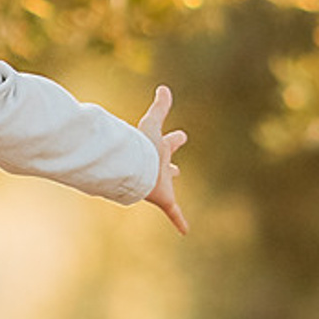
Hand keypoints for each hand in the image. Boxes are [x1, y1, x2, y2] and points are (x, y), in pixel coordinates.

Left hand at [138, 82, 188, 235]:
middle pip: (166, 165)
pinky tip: (185, 231)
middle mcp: (158, 166)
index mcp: (158, 150)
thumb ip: (160, 107)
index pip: (168, 142)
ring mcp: (162, 183)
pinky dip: (180, 221)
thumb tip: (163, 87)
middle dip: (170, 165)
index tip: (182, 136)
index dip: (175, 139)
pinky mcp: (164, 198)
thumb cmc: (141, 146)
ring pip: (167, 185)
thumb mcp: (152, 123)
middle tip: (176, 169)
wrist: (132, 167)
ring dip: (169, 188)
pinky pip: (174, 213)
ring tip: (171, 194)